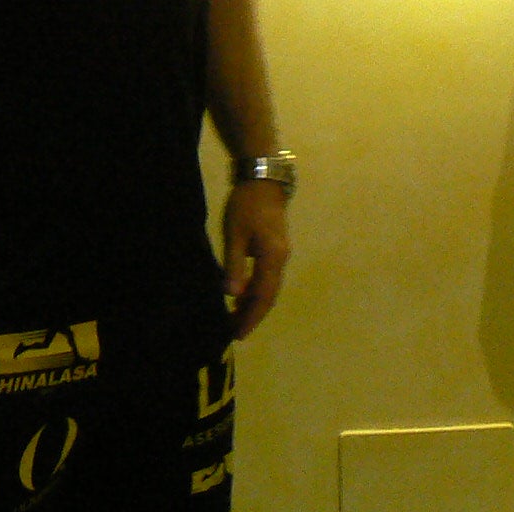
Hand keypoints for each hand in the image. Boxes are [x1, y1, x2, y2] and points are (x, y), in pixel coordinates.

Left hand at [223, 180, 292, 338]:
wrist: (263, 178)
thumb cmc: (246, 205)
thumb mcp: (235, 235)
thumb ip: (235, 265)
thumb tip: (232, 295)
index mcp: (273, 257)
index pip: (263, 296)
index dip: (251, 317)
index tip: (238, 334)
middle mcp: (282, 259)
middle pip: (269, 295)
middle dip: (253, 315)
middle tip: (234, 332)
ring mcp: (281, 253)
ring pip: (269, 287)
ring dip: (254, 303)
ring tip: (235, 316)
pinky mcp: (276, 247)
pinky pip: (268, 276)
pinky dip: (256, 289)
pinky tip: (242, 293)